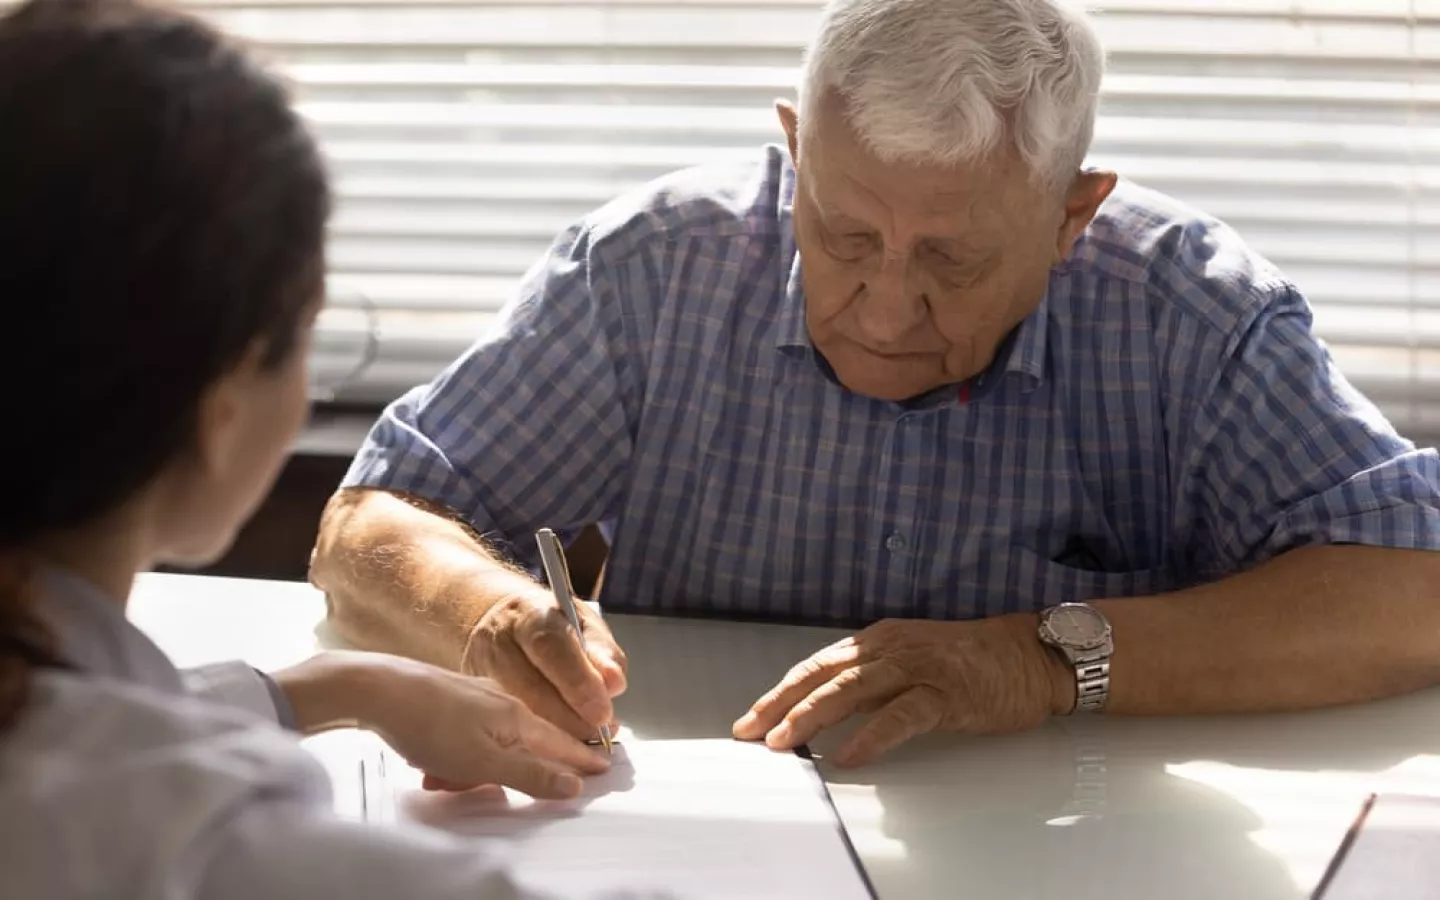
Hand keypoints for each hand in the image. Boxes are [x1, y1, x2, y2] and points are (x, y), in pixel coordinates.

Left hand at [276, 651, 610, 798]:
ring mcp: (474, 698)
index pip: (562, 743)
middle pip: (527, 743)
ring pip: (492, 742)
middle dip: (521, 768)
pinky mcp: (448, 699)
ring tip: (445, 778)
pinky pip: (464, 736)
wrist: (376, 689)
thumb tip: (572, 784)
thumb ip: (531, 775)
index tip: (603, 766)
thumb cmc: (428, 725)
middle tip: (508, 781)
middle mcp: (502, 703)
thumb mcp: (484, 763)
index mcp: (517, 718)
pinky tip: (432, 763)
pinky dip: (454, 755)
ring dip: (476, 767)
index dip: (582, 758)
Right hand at [463, 589, 627, 740]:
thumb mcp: (584, 625)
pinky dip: (536, 745)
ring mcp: (479, 673)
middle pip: (532, 690)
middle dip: (572, 720)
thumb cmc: (550, 627)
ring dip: (556, 739)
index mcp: (530, 616)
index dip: (579, 683)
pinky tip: (558, 750)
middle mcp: (498, 643)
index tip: (603, 712)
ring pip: (516, 716)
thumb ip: (603, 653)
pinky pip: (505, 730)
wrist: (499, 625)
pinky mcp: (473, 701)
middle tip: (602, 735)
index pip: (551, 648)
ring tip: (586, 745)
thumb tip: (614, 684)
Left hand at [732, 615, 1071, 767]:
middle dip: (781, 704)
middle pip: (823, 675)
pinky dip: (871, 736)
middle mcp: (891, 648)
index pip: (817, 665)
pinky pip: (901, 715)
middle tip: (750, 731)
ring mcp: (918, 668)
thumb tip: (825, 709)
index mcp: (878, 640)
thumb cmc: (971, 663)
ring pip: (852, 690)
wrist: (1030, 655)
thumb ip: (871, 681)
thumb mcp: (910, 661)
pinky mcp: (946, 693)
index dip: (780, 691)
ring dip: (813, 716)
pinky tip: (849, 754)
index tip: (751, 718)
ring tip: (784, 741)